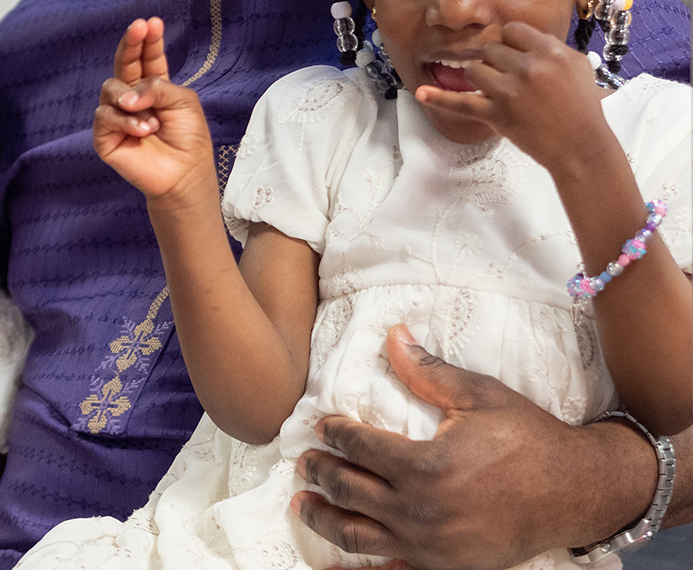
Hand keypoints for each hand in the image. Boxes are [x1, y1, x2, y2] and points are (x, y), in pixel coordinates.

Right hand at [92, 18, 214, 203]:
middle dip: (130, 44)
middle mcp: (133, 96)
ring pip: (110, 88)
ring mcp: (117, 114)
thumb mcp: (184, 102)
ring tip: (152, 122)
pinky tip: (142, 131)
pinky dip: (124, 121)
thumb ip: (158, 87)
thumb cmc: (188, 139)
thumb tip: (127, 95)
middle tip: (139, 27)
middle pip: (124, 63)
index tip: (151, 22)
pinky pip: (104, 115)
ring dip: (132, 100)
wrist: (184, 175)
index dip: (148, 40)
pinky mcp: (105, 135)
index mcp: (154, 86)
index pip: (148, 57)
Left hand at [290, 326, 656, 569]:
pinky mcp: (447, 569)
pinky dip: (361, 569)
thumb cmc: (527, 438)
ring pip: (359, 536)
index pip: (360, 445)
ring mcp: (432, 548)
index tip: (321, 426)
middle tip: (304, 463)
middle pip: (351, 491)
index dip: (335, 433)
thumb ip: (426, 371)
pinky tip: (339, 564)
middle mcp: (421, 511)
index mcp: (425, 465)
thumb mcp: (477, 395)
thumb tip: (393, 334)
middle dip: (321, 474)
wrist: (576, 492)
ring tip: (304, 505)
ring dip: (325, 520)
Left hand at [414, 21, 610, 173]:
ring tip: (499, 91)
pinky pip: (461, 103)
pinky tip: (420, 93)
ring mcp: (509, 91)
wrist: (582, 147)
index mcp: (549, 51)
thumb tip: (522, 37)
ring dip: (481, 78)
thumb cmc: (582, 107)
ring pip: (474, 70)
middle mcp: (528, 67)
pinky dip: (438, 98)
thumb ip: (549, 46)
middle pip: (491, 49)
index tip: (514, 55)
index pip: (512, 31)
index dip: (511, 43)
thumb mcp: (577, 65)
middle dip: (496, 63)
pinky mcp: (496, 114)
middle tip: (510, 79)